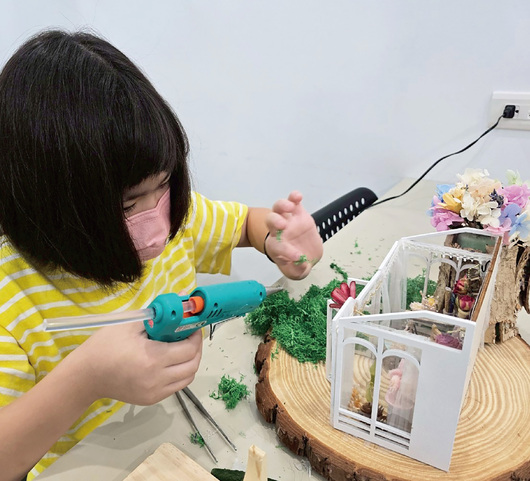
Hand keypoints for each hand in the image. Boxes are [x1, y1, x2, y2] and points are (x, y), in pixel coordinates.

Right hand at [73, 321, 202, 404]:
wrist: (86, 375)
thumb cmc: (105, 345)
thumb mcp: (131, 323)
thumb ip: (159, 313)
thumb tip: (182, 298)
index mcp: (153, 358)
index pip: (189, 349)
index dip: (195, 336)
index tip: (193, 325)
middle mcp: (157, 379)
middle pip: (192, 365)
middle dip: (197, 348)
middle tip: (191, 335)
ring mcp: (155, 392)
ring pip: (187, 378)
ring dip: (191, 362)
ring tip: (183, 348)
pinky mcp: (151, 399)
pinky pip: (176, 386)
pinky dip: (180, 373)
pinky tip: (172, 361)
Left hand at [265, 191, 322, 278]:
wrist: (306, 253)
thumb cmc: (297, 263)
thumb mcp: (297, 272)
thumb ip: (298, 270)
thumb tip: (302, 263)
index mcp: (275, 246)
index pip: (277, 246)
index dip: (286, 251)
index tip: (297, 257)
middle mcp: (279, 231)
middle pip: (271, 221)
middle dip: (275, 221)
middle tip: (282, 225)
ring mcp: (288, 220)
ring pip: (279, 208)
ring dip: (282, 205)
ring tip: (289, 207)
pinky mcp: (299, 213)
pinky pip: (293, 202)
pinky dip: (294, 197)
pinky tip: (297, 196)